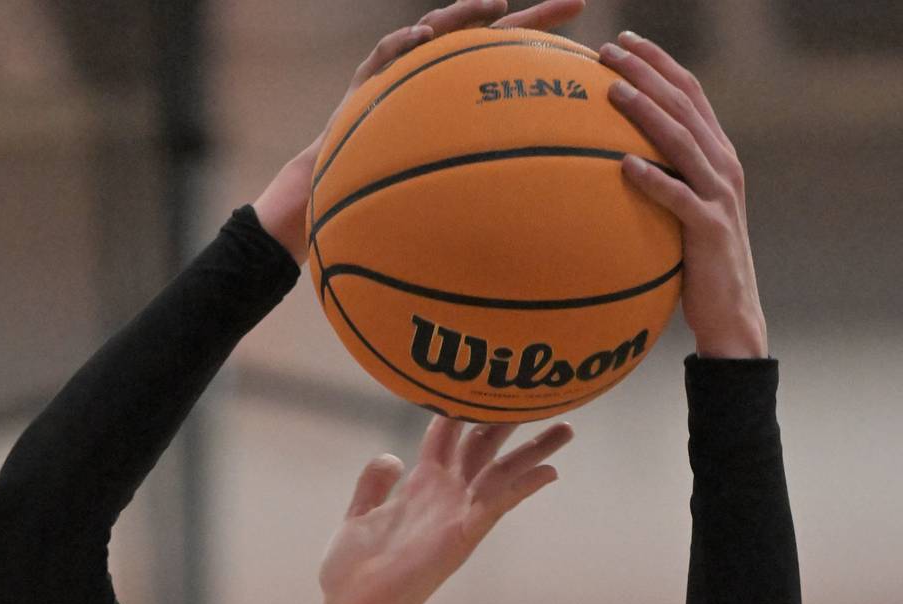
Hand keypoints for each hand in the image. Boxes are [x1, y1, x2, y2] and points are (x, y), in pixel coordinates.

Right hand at [253, 0, 589, 261]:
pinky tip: (422, 39)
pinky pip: (386, 54)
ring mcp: (404, 73)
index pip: (519, 76)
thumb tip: (533, 250)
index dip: (558, 63)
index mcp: (462, 106)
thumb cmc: (387, 207)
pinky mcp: (366, 77)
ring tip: (496, 7)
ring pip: (441, 31)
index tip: (604, 58)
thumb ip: (481, 210)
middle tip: (576, 2)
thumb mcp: (441, 209)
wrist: (328, 195)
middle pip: (493, 40)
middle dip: (533, 19)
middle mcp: (439, 82)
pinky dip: (404, 44)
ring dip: (469, 16)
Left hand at [318, 416, 571, 603]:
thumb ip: (374, 483)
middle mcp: (444, 498)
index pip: (449, 435)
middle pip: (484, 448)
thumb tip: (392, 457)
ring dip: (533, 451)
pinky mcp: (459, 538)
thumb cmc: (351, 572)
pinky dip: (521, 487)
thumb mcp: (358, 515)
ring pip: (501, 473)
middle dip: (510, 422)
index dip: (463, 406)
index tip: (482, 380)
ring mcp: (455, 517)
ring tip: (566, 430)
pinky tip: (549, 472)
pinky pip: (495, 506)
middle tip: (540, 396)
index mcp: (421, 487)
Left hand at [599, 32, 766, 357]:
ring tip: (612, 91)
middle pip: (684, 104)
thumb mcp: (681, 215)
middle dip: (647, 71)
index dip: (659, 62)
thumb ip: (662, 183)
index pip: (689, 93)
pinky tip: (623, 164)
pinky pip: (677, 198)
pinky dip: (652, 179)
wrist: (732, 314)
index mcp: (718, 155)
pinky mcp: (709, 229)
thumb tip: (611, 164)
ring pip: (681, 141)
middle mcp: (723, 165)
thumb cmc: (697, 267)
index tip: (625, 39)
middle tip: (609, 49)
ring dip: (646, 113)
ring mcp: (719, 195)